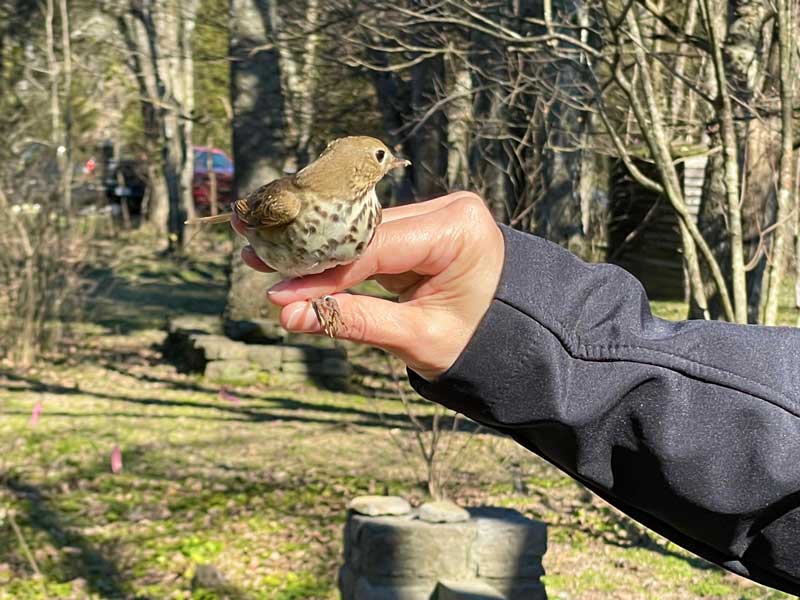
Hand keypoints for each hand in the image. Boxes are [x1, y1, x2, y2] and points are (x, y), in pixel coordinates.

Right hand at [232, 192, 504, 380]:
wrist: (513, 335)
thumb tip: (288, 315)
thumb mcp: (417, 338)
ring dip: (313, 247)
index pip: (376, 247)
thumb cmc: (476, 341)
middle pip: (360, 228)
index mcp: (458, 230)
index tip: (277, 289)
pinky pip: (365, 236)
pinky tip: (292, 254)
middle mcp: (445, 209)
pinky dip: (332, 251)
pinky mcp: (418, 226)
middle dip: (308, 250)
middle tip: (252, 252)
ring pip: (357, 228)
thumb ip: (356, 321)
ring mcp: (432, 214)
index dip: (323, 272)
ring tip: (260, 252)